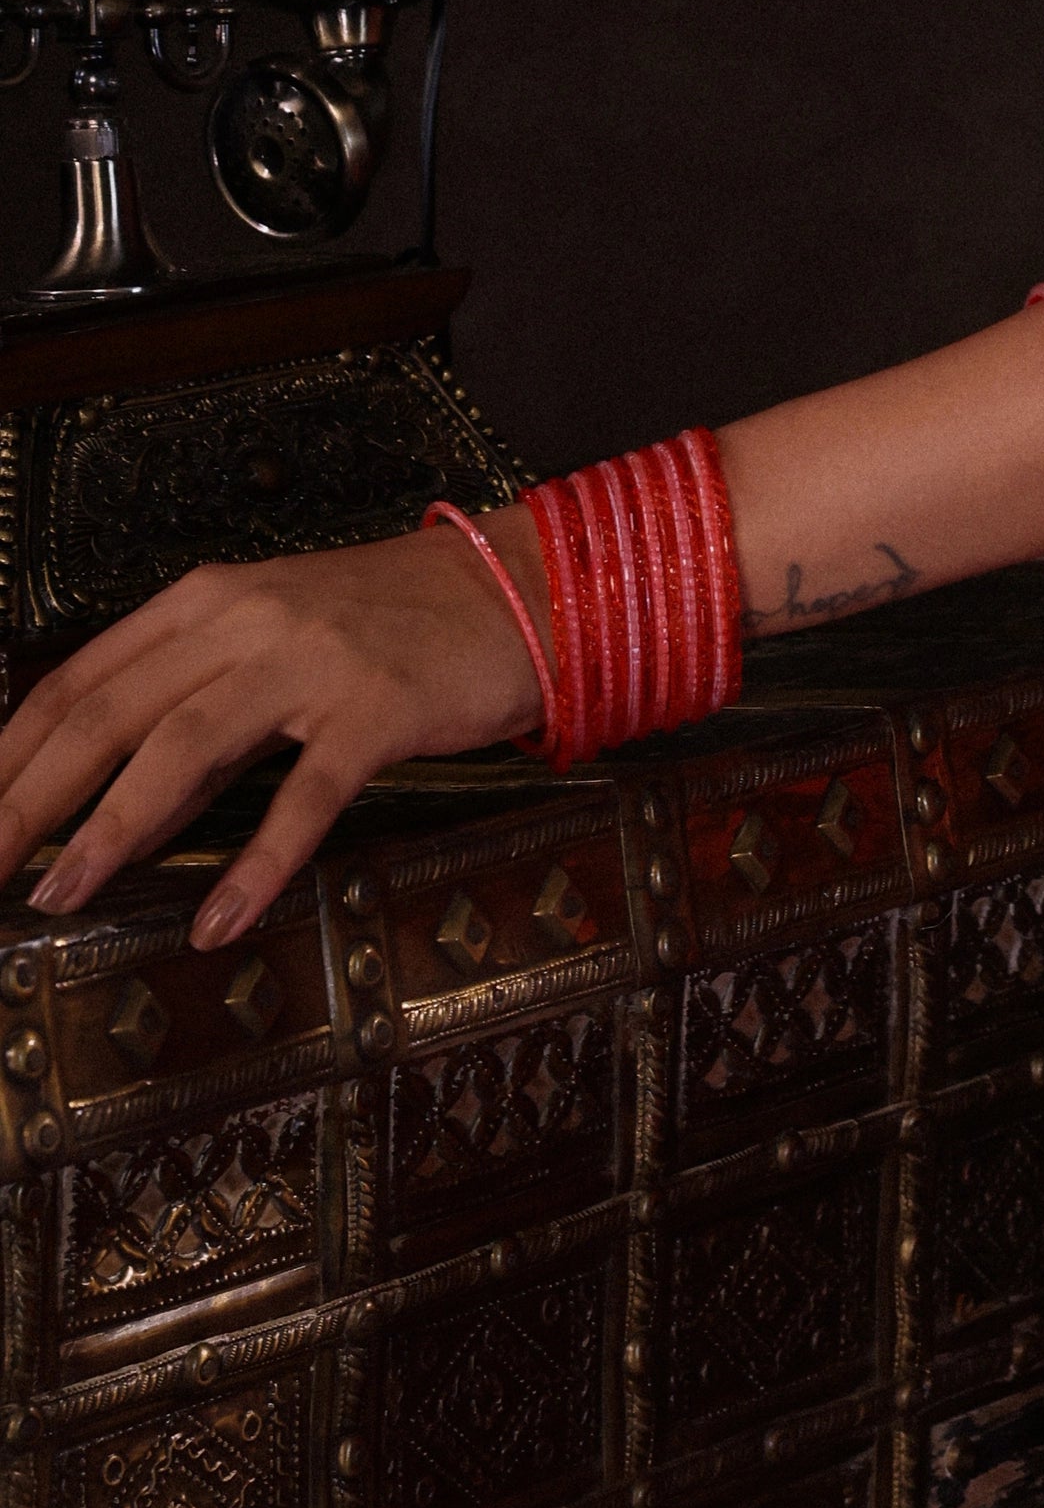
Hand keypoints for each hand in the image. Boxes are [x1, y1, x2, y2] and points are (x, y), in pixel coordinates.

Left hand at [0, 530, 546, 947]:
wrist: (527, 587)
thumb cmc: (399, 623)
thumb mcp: (277, 646)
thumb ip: (196, 717)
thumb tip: (117, 815)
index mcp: (209, 602)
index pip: (75, 681)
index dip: (8, 756)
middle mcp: (247, 621)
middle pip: (106, 715)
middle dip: (27, 803)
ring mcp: (313, 663)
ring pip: (182, 748)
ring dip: (110, 830)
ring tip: (59, 897)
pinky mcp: (379, 709)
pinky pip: (304, 796)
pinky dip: (255, 863)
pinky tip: (217, 920)